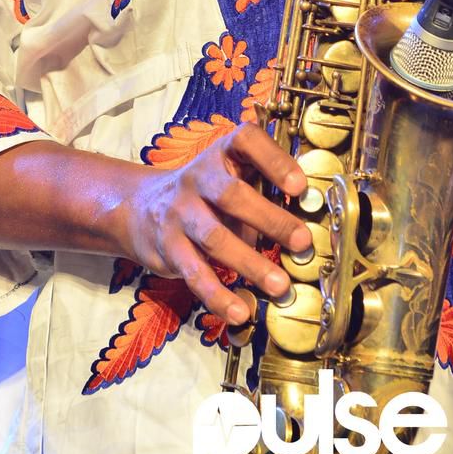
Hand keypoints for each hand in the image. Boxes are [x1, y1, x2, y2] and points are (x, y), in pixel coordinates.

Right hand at [125, 123, 310, 324]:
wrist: (141, 208)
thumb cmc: (206, 193)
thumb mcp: (231, 175)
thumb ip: (264, 186)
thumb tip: (311, 216)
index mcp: (222, 153)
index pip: (246, 141)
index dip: (274, 160)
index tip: (300, 187)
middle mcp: (197, 178)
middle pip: (231, 195)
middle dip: (270, 219)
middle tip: (303, 242)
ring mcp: (180, 213)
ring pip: (215, 238)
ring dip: (250, 263)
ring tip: (281, 285)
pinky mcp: (169, 248)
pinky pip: (195, 273)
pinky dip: (219, 296)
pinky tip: (241, 312)